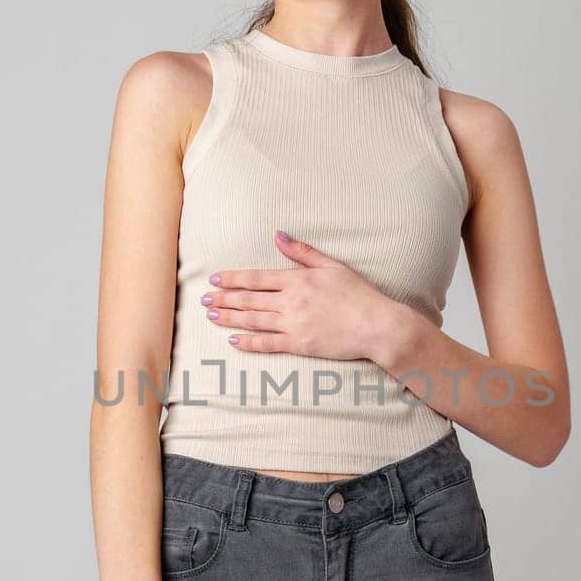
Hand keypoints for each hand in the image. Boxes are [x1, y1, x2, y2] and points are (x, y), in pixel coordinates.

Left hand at [200, 229, 394, 361]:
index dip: (234, 278)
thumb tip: (278, 236)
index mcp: (298, 280)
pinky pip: (267, 343)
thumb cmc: (359, 295)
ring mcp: (293, 324)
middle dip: (224, 298)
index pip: (257, 278)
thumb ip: (302, 252)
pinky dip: (248, 342)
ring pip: (253, 320)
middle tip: (204, 298)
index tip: (216, 279)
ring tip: (211, 315)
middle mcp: (291, 301)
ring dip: (229, 317)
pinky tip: (233, 339)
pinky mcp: (299, 344)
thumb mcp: (332, 266)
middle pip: (249, 299)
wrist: (376, 325)